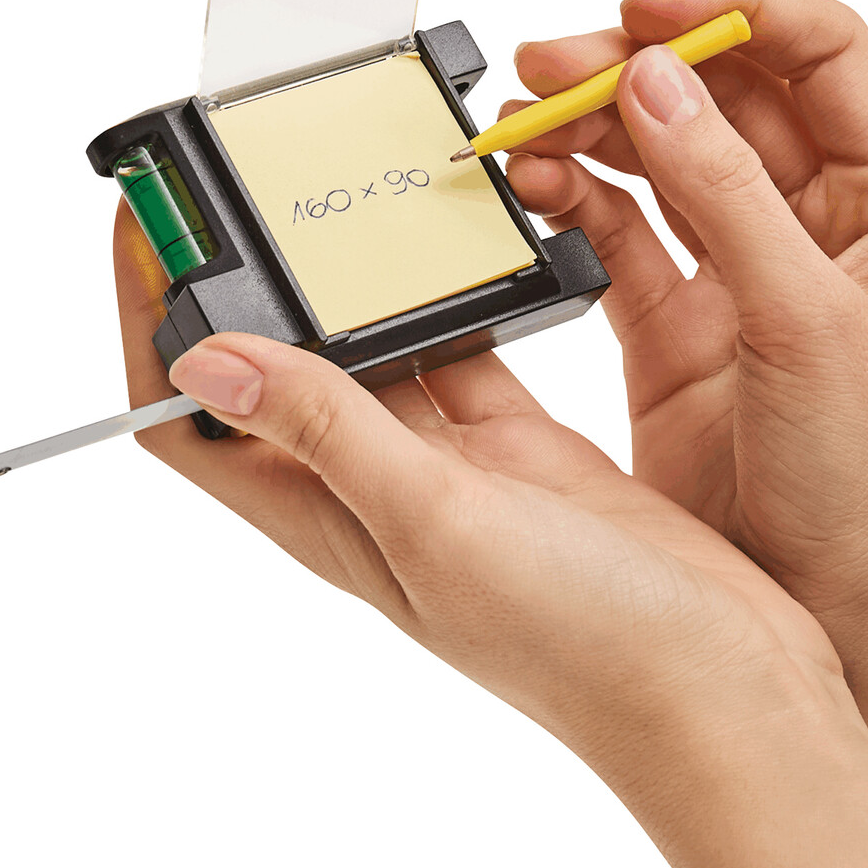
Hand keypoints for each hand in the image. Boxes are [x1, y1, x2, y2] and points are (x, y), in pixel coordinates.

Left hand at [112, 206, 848, 785]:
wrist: (720, 688)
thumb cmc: (579, 644)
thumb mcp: (436, 524)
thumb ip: (329, 433)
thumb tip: (203, 360)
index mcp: (325, 517)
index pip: (191, 419)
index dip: (148, 325)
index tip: (147, 221)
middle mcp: (373, 488)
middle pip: (275, 367)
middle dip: (247, 278)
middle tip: (248, 179)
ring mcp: (449, 466)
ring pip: (374, 346)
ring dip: (351, 278)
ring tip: (350, 187)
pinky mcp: (521, 447)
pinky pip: (466, 347)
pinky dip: (457, 291)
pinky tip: (463, 238)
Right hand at [502, 0, 867, 653]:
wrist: (839, 609)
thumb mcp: (806, 323)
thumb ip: (728, 196)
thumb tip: (657, 82)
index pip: (821, 51)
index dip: (736, 11)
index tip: (647, 11)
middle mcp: (817, 222)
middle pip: (724, 94)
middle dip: (637, 64)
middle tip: (550, 64)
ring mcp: (743, 269)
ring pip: (663, 155)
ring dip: (593, 125)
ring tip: (519, 121)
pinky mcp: (678, 323)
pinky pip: (620, 232)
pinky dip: (573, 202)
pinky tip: (531, 189)